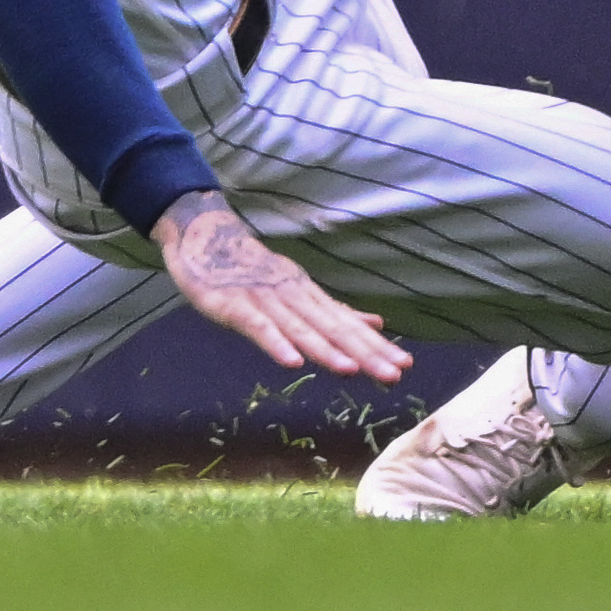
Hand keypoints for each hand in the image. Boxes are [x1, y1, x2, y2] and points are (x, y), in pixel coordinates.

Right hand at [152, 192, 411, 383]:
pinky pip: (258, 326)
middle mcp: (295, 297)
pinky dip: (276, 343)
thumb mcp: (298, 290)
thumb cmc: (253, 271)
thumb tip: (378, 323)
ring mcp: (265, 299)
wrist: (206, 236)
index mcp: (311, 297)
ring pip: (301, 328)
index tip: (405, 367)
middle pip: (332, 329)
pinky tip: (293, 362)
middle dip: (364, 353)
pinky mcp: (234, 305)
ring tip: (352, 370)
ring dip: (326, 350)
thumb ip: (334, 311)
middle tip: (394, 374)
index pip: (348, 326)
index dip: (376, 347)